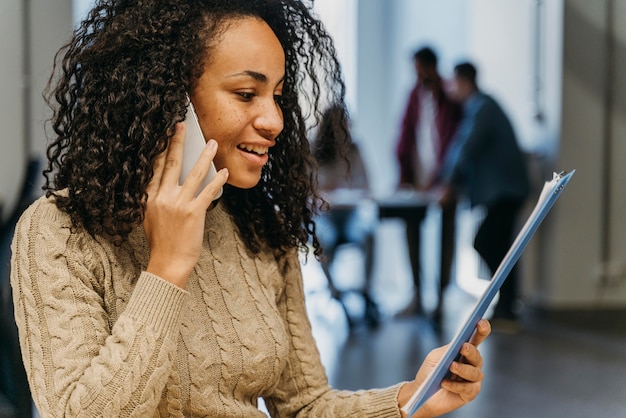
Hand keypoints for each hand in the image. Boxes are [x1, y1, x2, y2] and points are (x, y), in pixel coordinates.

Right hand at [143, 123, 227, 287]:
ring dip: (205, 156)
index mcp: (150, 197)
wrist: (168, 263)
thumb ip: (155, 199)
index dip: (160, 148)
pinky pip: (208, 192)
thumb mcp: (149, 217)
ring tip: (213, 143)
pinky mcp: (194, 213)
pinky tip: (224, 172)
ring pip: (194, 174)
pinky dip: (217, 180)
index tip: (164, 133)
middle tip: (182, 125)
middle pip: (171, 163)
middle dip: (178, 142)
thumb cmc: (161, 242)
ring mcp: (179, 204)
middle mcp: (162, 197)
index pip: (155, 167)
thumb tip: (164, 183)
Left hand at [399, 319, 490, 417]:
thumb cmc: (430, 371)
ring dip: (463, 369)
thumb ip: (447, 350)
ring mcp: (473, 379)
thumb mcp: (435, 357)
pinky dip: (456, 385)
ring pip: (474, 373)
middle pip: (477, 356)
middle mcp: (473, 364)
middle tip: (463, 347)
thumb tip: (458, 345)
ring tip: (451, 366)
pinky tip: (445, 383)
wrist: (423, 393)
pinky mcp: (470, 393)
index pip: (477, 338)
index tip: (480, 322)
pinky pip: (467, 388)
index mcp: (465, 351)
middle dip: (471, 351)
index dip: (482, 330)